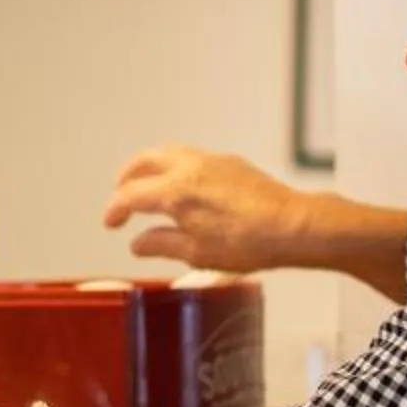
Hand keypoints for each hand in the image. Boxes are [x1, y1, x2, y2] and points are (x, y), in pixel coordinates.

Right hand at [103, 147, 313, 271]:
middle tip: (120, 194)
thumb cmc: (250, 242)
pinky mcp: (230, 163)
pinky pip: (192, 158)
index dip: (114, 210)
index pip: (130, 195)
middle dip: (127, 177)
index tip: (112, 223)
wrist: (295, 226)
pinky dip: (176, 168)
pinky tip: (184, 188)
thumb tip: (139, 243)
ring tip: (149, 187)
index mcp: (175, 191)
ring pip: (169, 153)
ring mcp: (212, 161)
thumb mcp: (197, 253)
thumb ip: (161, 244)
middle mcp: (190, 168)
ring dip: (151, 168)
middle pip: (144, 161)